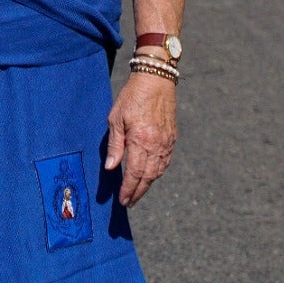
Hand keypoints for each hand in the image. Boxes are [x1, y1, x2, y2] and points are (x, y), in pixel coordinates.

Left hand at [104, 73, 176, 206]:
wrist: (156, 80)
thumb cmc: (132, 97)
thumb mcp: (116, 118)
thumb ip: (115, 145)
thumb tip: (111, 168)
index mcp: (141, 140)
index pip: (135, 173)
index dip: (129, 189)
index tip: (123, 200)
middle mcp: (156, 145)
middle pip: (148, 177)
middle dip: (138, 192)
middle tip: (129, 202)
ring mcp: (166, 142)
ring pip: (158, 171)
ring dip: (148, 184)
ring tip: (137, 192)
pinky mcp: (172, 138)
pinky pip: (165, 161)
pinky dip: (157, 172)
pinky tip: (150, 175)